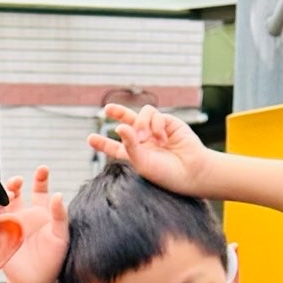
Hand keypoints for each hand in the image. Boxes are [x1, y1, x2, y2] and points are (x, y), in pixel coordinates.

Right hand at [0, 168, 68, 282]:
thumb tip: (58, 195)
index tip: (42, 169)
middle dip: (14, 183)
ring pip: (0, 203)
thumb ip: (60, 216)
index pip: (39, 189)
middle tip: (17, 182)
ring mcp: (8, 224)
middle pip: (15, 191)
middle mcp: (23, 214)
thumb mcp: (61, 236)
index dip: (40, 177)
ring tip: (8, 197)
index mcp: (40, 212)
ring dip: (1, 197)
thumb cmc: (52, 260)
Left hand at [89, 105, 214, 199]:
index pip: (115, 148)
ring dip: (141, 123)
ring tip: (147, 138)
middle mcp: (144, 141)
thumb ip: (129, 145)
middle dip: (117, 113)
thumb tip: (119, 126)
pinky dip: (156, 124)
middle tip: (107, 109)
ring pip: (141, 115)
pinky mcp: (168, 122)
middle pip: (127, 123)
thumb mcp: (142, 162)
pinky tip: (163, 138)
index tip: (91, 139)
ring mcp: (156, 131)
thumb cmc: (165, 173)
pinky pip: (155, 114)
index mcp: (134, 155)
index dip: (102, 143)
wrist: (192, 171)